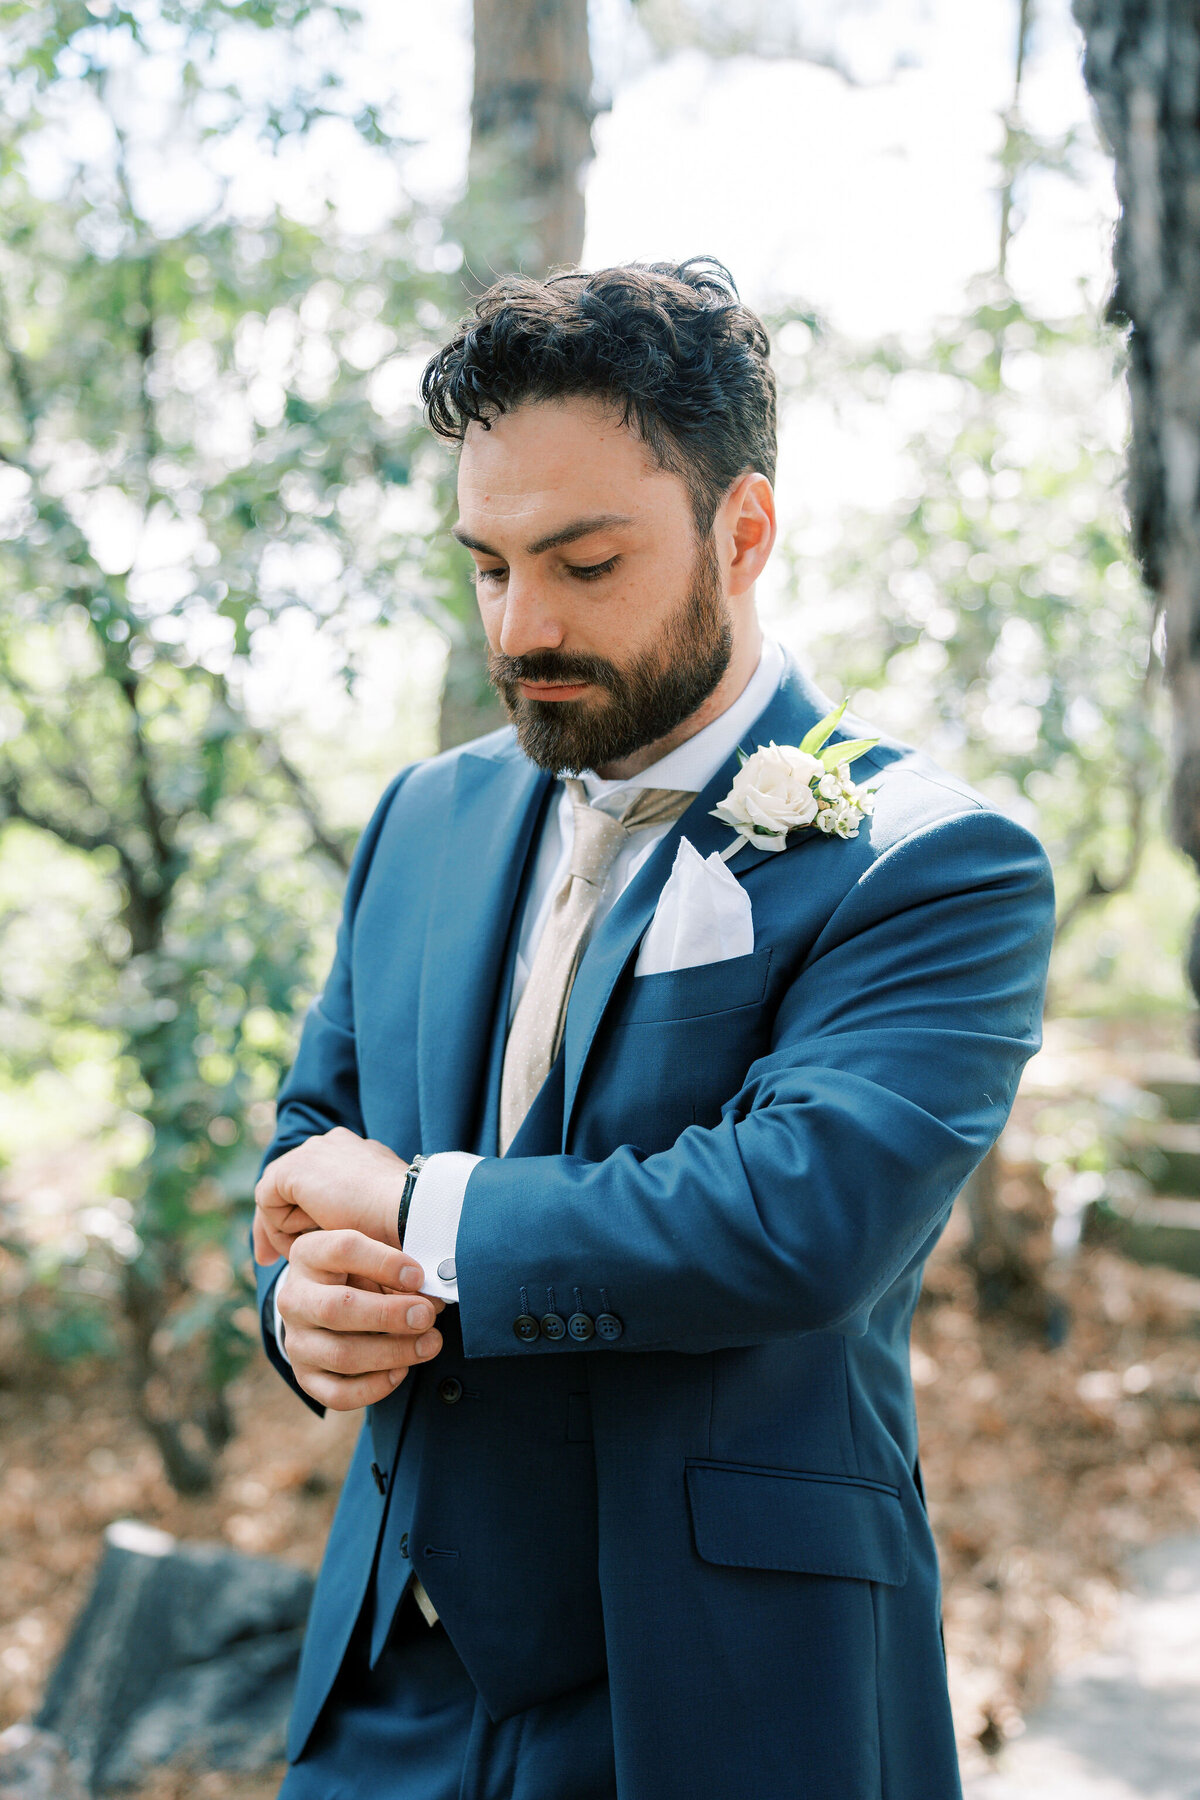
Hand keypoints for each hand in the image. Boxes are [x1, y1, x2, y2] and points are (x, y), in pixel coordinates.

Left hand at [253, 1126, 406, 1263]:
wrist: (410, 1210)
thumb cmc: (401, 1222)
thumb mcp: (375, 1215)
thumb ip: (354, 1214)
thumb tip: (335, 1232)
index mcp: (353, 1151)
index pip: (312, 1181)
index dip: (299, 1214)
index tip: (297, 1246)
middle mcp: (330, 1144)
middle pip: (286, 1186)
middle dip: (275, 1223)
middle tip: (266, 1260)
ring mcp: (311, 1151)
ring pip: (277, 1196)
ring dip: (285, 1231)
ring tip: (300, 1258)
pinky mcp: (294, 1168)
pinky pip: (269, 1202)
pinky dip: (281, 1228)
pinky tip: (307, 1241)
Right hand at [277, 1228, 444, 1410]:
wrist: (326, 1302)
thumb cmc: (360, 1273)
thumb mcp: (375, 1258)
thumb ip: (401, 1272)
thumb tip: (433, 1300)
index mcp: (310, 1253)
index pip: (343, 1249)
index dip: (385, 1263)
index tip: (418, 1276)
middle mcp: (294, 1298)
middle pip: (336, 1309)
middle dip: (389, 1315)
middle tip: (426, 1316)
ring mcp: (296, 1340)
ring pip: (341, 1355)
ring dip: (393, 1352)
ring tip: (429, 1343)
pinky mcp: (305, 1376)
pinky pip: (338, 1394)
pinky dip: (375, 1387)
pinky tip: (400, 1370)